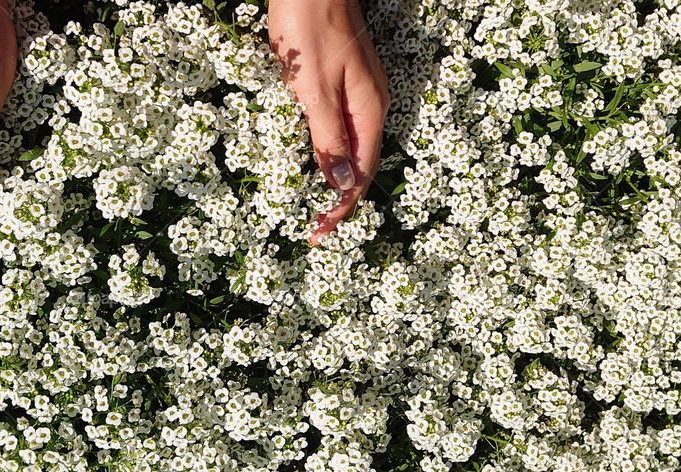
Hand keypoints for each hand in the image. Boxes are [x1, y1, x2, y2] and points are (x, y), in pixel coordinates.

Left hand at [268, 0, 389, 245]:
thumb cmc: (309, 29)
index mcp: (370, 110)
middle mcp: (371, 104)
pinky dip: (327, 151)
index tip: (318, 233)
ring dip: (333, 178)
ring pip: (350, 146)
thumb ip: (328, 138)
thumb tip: (344, 185)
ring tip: (312, 206)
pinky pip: (339, 127)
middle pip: (360, 164)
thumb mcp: (313, 89)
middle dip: (338, 200)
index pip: (362, 174)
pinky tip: (313, 161)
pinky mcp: (342, 80)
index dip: (341, 208)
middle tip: (313, 229)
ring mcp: (358, 92)